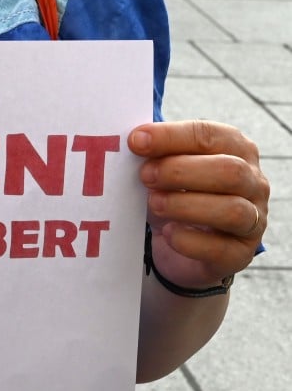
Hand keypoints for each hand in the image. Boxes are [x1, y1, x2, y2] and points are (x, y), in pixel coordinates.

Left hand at [128, 120, 268, 288]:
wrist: (180, 250)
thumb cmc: (175, 197)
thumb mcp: (165, 172)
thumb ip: (156, 155)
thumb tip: (135, 141)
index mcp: (236, 150)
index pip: (211, 136)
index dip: (172, 136)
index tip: (136, 141)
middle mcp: (253, 183)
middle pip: (229, 170)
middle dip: (180, 171)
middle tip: (145, 175)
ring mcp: (252, 221)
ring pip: (232, 210)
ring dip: (185, 205)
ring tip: (154, 203)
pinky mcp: (239, 254)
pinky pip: (220, 249)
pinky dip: (189, 240)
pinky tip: (168, 233)